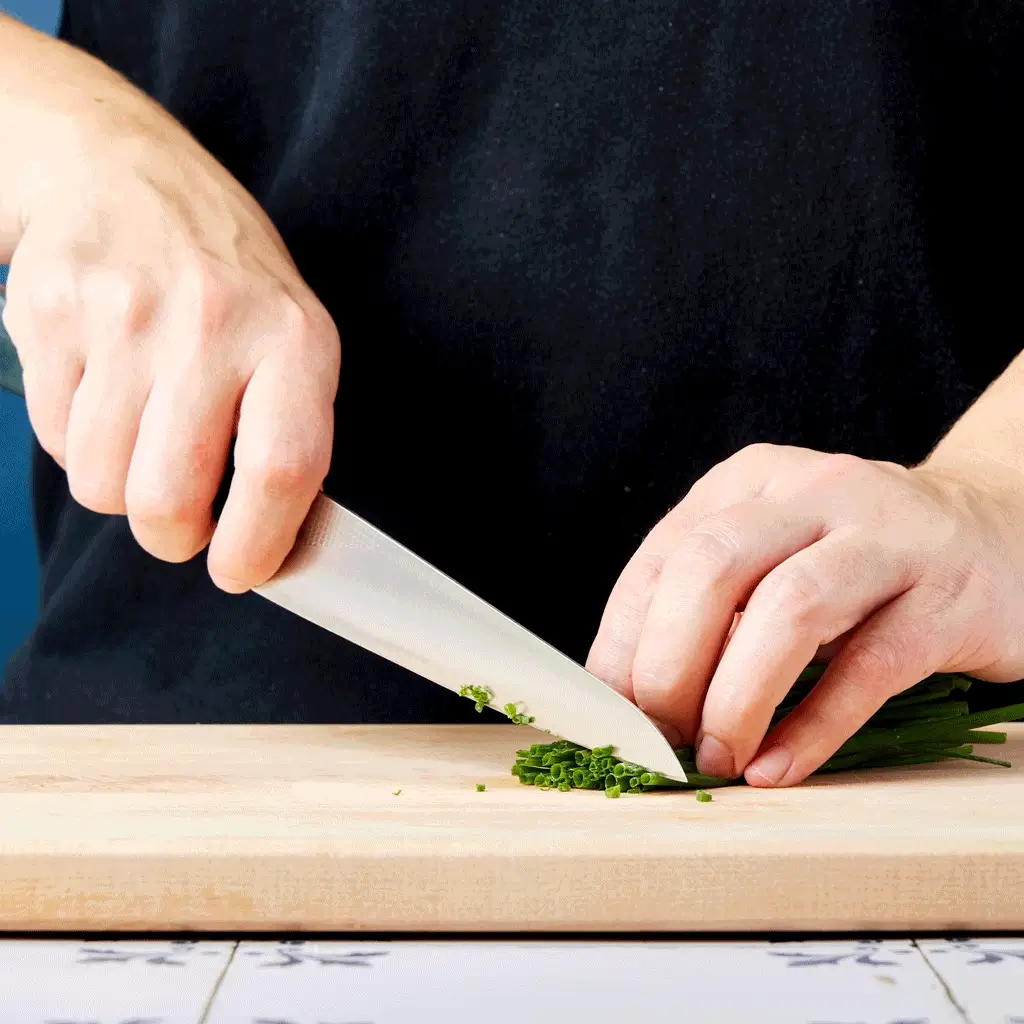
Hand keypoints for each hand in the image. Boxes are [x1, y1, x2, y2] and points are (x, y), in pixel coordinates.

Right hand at [1, 80, 338, 591]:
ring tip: (146, 438)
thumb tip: (274, 542)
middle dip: (172, 536)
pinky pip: (53, 439)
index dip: (257, 543)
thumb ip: (290, 433)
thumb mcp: (292, 336)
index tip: (240, 570)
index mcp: (294, 338)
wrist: (123, 172)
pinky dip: (78, 443)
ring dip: (122, 488)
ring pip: (101, 481)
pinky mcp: (49, 314)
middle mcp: (211, 323)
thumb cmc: (226, 279)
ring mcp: (124, 315)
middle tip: (182, 524)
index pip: (281, 468)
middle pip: (170, 496)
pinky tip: (105, 395)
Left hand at [586, 444, 1023, 786]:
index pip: (661, 558)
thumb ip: (708, 607)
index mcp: (749, 480)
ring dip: (737, 697)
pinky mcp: (947, 597)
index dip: (623, 642)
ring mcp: (887, 538)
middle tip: (661, 736)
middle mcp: (813, 491)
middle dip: (668, 665)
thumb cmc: (857, 561)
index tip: (610, 713)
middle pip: (711, 568)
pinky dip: (812, 727)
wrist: (1000, 533)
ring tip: (718, 757)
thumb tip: (624, 694)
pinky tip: (776, 766)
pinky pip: (869, 666)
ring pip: (789, 609)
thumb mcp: (772, 555)